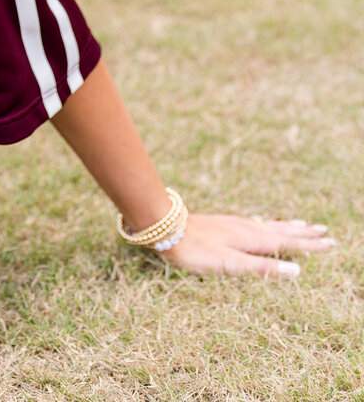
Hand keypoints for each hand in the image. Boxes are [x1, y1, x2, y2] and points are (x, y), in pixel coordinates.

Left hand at [157, 213, 333, 278]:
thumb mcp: (230, 264)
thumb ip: (261, 268)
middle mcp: (246, 228)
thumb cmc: (196, 251)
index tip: (329, 243)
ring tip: (303, 226)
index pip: (287, 243)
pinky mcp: (224, 223)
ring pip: (268, 225)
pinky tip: (263, 224)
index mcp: (251, 239)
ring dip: (288, 227)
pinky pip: (255, 223)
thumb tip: (295, 271)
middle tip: (325, 232)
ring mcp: (234, 224)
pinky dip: (268, 224)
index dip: (308, 245)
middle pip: (281, 231)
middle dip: (304, 234)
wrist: (166, 227)